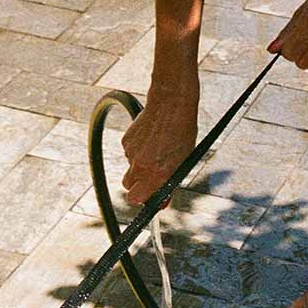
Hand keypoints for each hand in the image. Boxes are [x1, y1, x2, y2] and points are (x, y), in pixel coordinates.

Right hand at [121, 79, 199, 205]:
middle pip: (128, 186)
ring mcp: (130, 152)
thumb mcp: (181, 163)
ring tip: (156, 150)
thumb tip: (162, 203)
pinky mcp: (126, 140)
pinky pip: (128, 153)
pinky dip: (137, 150)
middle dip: (138, 185)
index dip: (142, 198)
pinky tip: (150, 139)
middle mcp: (140, 165)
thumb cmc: (182, 133)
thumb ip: (169, 184)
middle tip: (152, 175)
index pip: (135, 199)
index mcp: (156, 174)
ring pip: (129, 168)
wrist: (171, 103)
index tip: (149, 195)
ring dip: (139, 165)